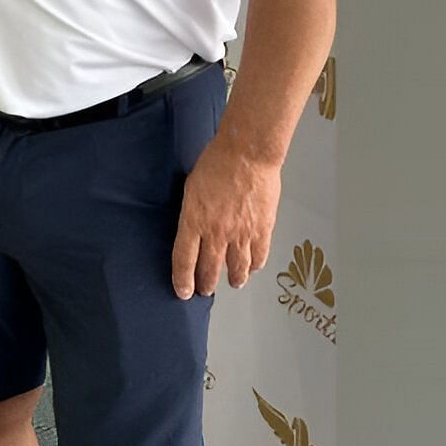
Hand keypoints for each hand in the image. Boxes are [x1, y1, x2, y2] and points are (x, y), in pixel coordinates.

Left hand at [171, 142, 281, 299]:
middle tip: (205, 290)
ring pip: (237, 270)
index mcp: (194, 221)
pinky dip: (255, 265)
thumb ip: (193, 213)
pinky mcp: (262, 230)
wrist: (247, 154)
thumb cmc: (217, 162)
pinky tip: (252, 267)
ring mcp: (240, 234)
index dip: (183, 281)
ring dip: (233, 279)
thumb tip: (195, 227)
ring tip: (233, 282)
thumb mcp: (192, 188)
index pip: (184, 261)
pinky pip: (258, 257)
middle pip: (209, 270)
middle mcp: (216, 233)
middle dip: (206, 284)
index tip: (184, 292)